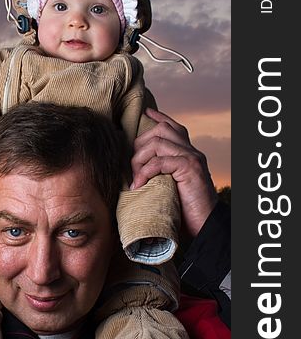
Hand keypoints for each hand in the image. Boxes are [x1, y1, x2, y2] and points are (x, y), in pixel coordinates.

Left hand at [131, 108, 217, 236]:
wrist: (206, 225)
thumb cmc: (186, 210)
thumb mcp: (170, 187)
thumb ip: (161, 174)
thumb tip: (137, 173)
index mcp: (189, 154)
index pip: (173, 127)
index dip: (158, 118)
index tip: (146, 113)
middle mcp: (192, 152)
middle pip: (160, 130)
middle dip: (139, 145)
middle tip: (132, 169)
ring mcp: (191, 158)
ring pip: (157, 143)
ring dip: (139, 160)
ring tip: (135, 179)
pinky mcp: (189, 168)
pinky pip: (159, 162)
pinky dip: (144, 172)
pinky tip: (139, 185)